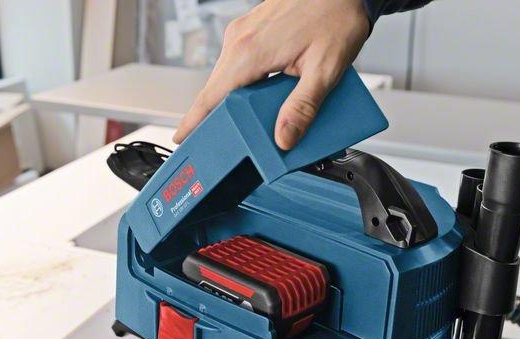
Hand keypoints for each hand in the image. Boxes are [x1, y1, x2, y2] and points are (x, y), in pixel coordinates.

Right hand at [173, 0, 369, 149]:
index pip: (210, 96)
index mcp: (250, 52)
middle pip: (217, 90)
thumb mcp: (325, 70)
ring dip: (236, 99)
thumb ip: (303, 108)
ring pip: (228, 77)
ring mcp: (244, 33)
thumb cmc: (337, 17)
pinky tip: (264, 94)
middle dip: (221, 117)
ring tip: (252, 120)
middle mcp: (240, 40)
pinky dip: (245, 83)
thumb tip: (284, 137)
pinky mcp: (252, 30)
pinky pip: (239, 64)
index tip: (182, 138)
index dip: (194, 121)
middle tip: (229, 140)